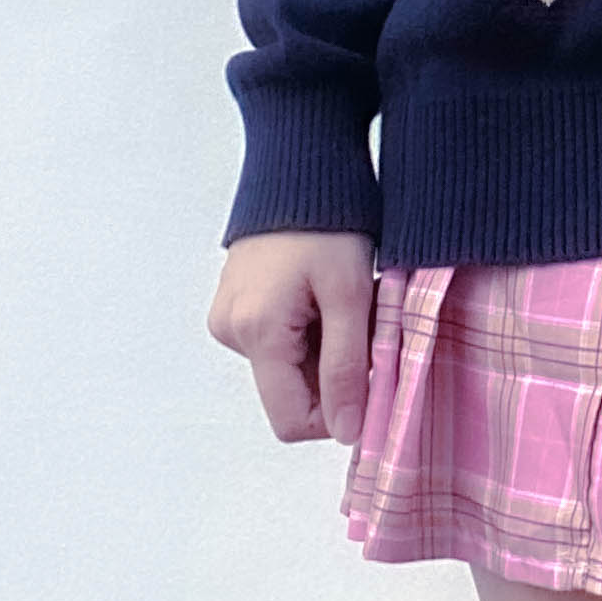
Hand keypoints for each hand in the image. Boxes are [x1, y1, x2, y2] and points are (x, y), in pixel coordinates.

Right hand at [206, 230, 378, 446]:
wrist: (301, 167)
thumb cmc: (329, 222)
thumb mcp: (349, 293)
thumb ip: (346, 366)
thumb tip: (345, 433)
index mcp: (255, 333)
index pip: (292, 420)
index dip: (338, 413)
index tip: (372, 374)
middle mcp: (230, 332)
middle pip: (291, 392)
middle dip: (335, 369)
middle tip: (363, 322)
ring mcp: (229, 317)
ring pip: (287, 367)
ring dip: (324, 347)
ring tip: (344, 300)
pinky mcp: (236, 305)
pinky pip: (277, 341)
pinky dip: (309, 329)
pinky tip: (324, 293)